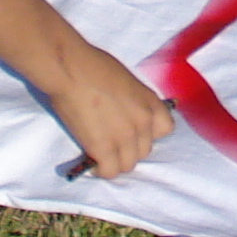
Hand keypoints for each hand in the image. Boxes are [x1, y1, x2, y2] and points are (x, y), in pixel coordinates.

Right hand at [46, 51, 173, 178]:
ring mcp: (124, 137)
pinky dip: (102, 170)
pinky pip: (110, 172)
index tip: (135, 130)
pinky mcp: (103, 149)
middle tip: (113, 142)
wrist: (70, 69)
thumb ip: (133, 100)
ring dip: (116, 161)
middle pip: (145, 150)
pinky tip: (92, 161)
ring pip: (128, 164)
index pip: (165, 128)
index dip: (150, 132)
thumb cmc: (93, 65)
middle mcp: (143, 122)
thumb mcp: (126, 80)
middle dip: (130, 148)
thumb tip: (125, 112)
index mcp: (149, 101)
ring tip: (102, 153)